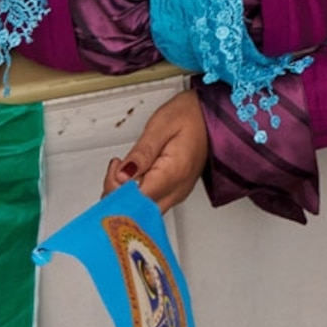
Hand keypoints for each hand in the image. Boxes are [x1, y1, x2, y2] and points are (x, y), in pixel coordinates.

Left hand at [104, 87, 210, 210]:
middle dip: (118, 196)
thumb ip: (141, 153)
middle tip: (115, 168)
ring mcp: (178, 193)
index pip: (137, 201)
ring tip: (124, 168)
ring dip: (125, 196)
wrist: (212, 114)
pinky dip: (136, 195)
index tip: (113, 171)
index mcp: (174, 173)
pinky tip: (131, 177)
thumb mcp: (161, 126)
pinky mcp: (176, 192)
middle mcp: (178, 189)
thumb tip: (121, 176)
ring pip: (144, 212)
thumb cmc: (190, 114)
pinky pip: (151, 204)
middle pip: (139, 212)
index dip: (117, 191)